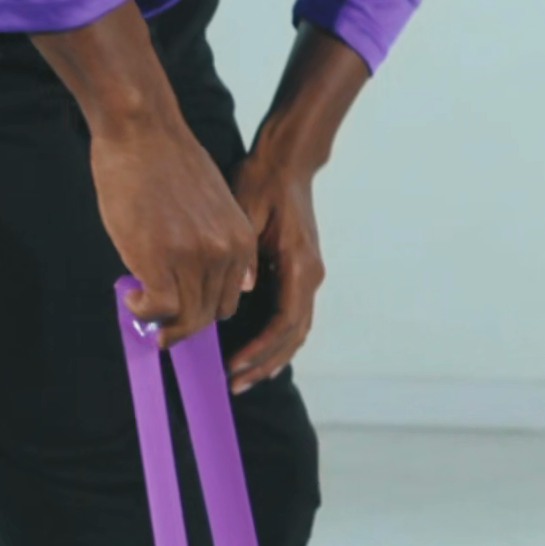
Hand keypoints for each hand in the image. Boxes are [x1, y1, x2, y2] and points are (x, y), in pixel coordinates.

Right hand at [90, 115, 258, 348]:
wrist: (143, 131)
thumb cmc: (168, 162)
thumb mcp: (214, 203)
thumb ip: (220, 242)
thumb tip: (211, 282)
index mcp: (241, 239)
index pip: (230, 298)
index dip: (202, 308)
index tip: (180, 307)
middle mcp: (225, 252)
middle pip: (210, 314)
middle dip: (183, 322)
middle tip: (156, 315)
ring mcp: (195, 258)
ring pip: (186, 318)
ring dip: (161, 321)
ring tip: (140, 304)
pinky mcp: (162, 260)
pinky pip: (159, 309)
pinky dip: (143, 311)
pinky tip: (131, 295)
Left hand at [224, 143, 324, 394]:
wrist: (287, 162)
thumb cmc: (264, 181)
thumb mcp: (248, 210)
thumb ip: (246, 252)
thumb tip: (243, 290)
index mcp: (300, 264)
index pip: (284, 321)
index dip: (259, 349)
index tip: (233, 365)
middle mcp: (311, 275)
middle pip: (293, 335)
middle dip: (264, 362)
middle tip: (233, 383)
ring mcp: (308, 274)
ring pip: (297, 330)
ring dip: (272, 357)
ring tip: (243, 377)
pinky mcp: (300, 272)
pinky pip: (293, 317)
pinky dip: (278, 341)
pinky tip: (258, 354)